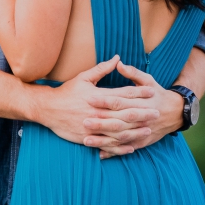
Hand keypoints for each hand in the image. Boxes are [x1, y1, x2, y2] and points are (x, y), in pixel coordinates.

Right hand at [33, 59, 185, 156]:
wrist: (47, 109)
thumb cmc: (66, 92)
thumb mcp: (84, 77)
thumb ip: (102, 69)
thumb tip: (117, 58)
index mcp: (99, 96)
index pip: (123, 94)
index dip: (139, 93)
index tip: (152, 92)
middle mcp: (98, 112)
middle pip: (124, 113)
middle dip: (142, 113)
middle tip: (157, 113)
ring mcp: (93, 126)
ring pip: (118, 131)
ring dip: (134, 131)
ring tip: (148, 130)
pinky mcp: (87, 137)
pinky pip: (106, 144)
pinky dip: (119, 147)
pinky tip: (130, 147)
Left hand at [88, 61, 187, 156]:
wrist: (175, 112)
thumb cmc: (158, 94)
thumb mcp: (148, 80)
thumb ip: (133, 73)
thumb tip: (118, 63)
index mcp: (141, 101)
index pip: (120, 101)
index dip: (104, 100)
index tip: (89, 99)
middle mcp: (141, 117)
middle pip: (118, 121)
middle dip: (101, 122)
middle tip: (84, 121)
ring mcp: (141, 132)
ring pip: (120, 137)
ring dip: (103, 140)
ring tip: (86, 141)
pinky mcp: (141, 142)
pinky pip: (126, 148)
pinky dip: (113, 152)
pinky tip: (99, 154)